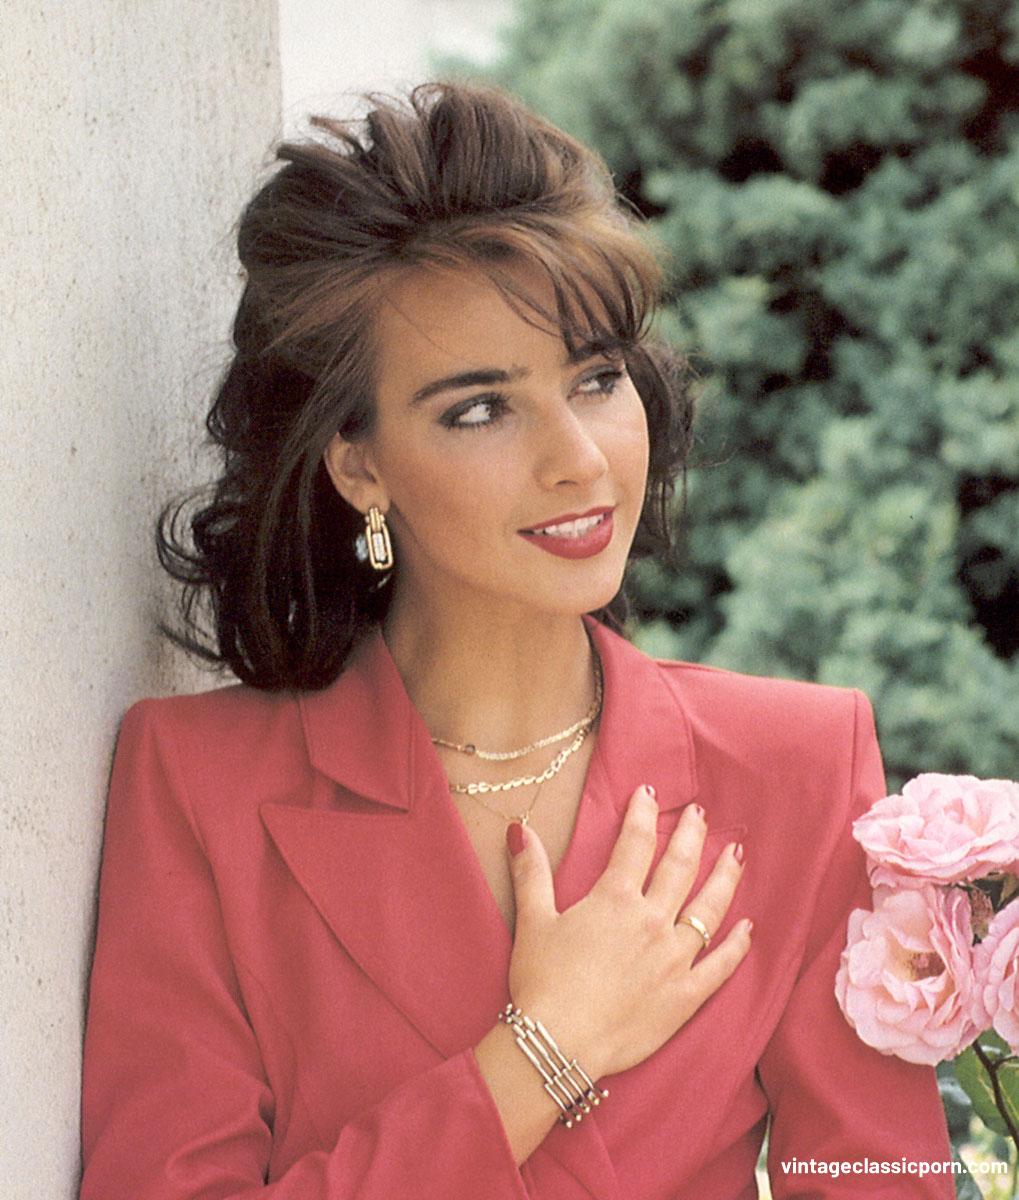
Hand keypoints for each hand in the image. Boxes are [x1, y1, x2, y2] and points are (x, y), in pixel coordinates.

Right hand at [506, 784, 750, 1078]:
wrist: (559, 1043)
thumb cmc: (542, 981)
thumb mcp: (532, 920)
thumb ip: (531, 871)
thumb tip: (520, 828)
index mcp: (614, 899)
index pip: (635, 843)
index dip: (642, 814)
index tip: (649, 793)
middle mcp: (651, 921)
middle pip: (679, 867)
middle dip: (691, 835)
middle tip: (701, 814)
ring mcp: (673, 958)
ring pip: (708, 909)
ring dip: (724, 878)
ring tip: (736, 855)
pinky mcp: (685, 995)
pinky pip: (721, 966)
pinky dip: (737, 945)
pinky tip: (748, 927)